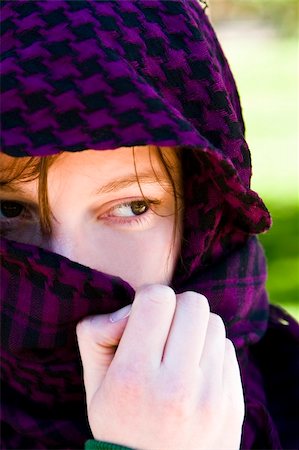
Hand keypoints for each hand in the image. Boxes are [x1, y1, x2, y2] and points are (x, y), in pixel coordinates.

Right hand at [76, 285, 243, 449]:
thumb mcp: (94, 385)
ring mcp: (212, 397)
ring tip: (179, 352)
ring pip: (214, 322)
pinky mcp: (233, 404)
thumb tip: (128, 308)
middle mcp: (178, 387)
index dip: (149, 298)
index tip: (144, 315)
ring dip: (195, 329)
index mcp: (135, 379)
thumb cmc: (121, 427)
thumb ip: (95, 336)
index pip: (157, 300)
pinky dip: (210, 351)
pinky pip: (228, 349)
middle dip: (176, 308)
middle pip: (193, 303)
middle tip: (164, 330)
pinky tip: (195, 373)